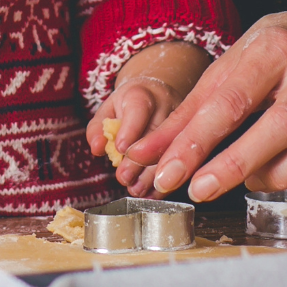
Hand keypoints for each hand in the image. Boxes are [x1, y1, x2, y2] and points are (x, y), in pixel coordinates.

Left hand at [88, 44, 210, 190]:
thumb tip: (97, 148)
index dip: (130, 129)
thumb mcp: (109, 109)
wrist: (156, 95)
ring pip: (171, 149)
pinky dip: (166, 181)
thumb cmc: (129, 105)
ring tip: (136, 188)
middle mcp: (165, 106)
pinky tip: (153, 192)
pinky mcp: (188, 139)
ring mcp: (181, 123)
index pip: (138, 108)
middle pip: (156, 133)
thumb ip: (98, 128)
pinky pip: (180, 161)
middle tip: (124, 177)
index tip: (120, 148)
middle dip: (139, 160)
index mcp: (142, 95)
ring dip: (152, 174)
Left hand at [120, 0, 286, 202]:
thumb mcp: (232, 64)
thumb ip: (189, 112)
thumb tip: (144, 153)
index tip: (167, 173)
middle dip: (235, 163)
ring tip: (251, 175)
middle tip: (200, 189)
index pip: (230, 99)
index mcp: (274, 48)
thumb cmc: (280, 50)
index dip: (196, 141)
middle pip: (280, 124)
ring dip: (278, 174)